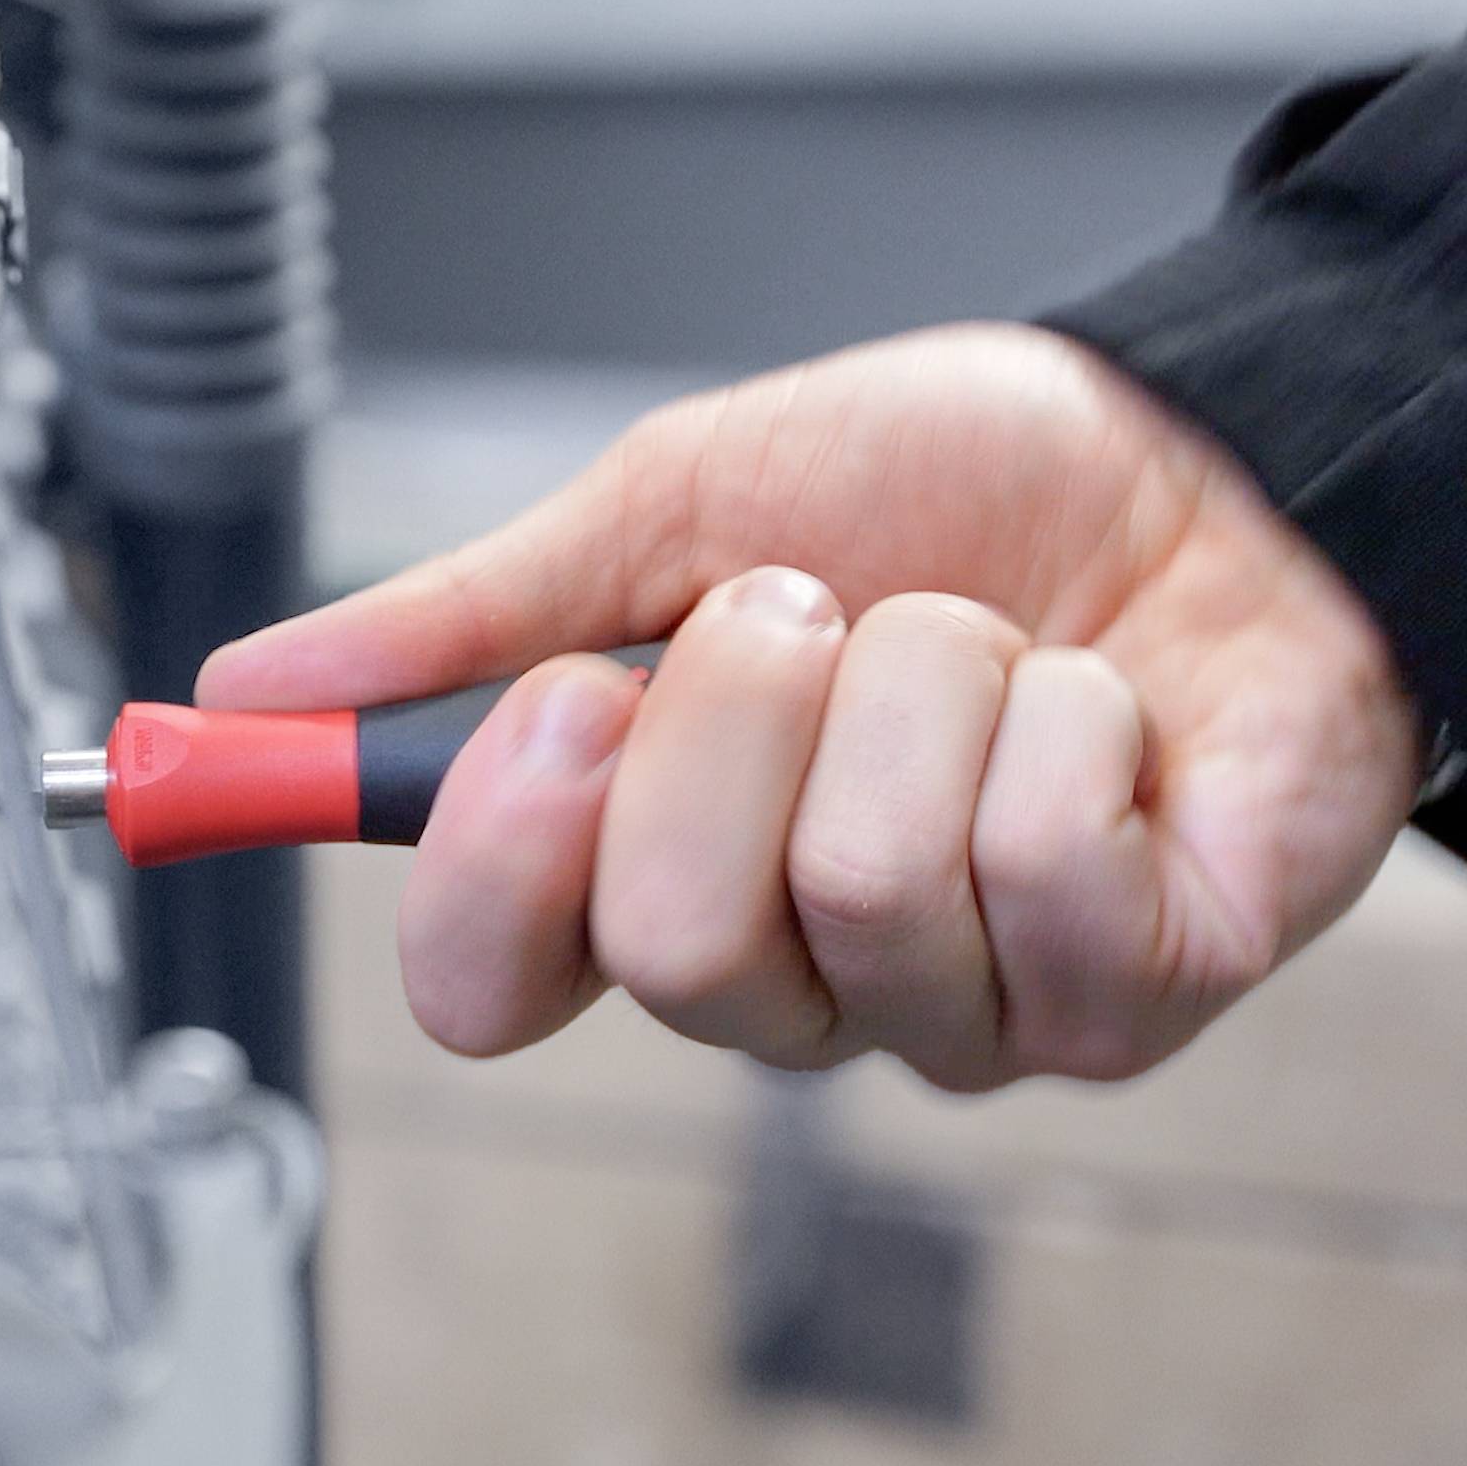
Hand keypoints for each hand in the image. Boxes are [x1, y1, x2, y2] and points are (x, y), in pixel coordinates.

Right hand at [197, 323, 1423, 1089]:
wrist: (1215, 454)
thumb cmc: (961, 488)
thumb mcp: (687, 506)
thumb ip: (480, 615)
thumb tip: (251, 693)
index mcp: (662, 868)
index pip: (493, 984)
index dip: (494, 866)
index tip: (552, 708)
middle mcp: (801, 980)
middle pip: (675, 942)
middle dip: (747, 711)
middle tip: (821, 610)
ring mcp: (964, 1011)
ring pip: (862, 886)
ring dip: (924, 684)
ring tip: (989, 641)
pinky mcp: (1126, 997)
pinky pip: (1035, 870)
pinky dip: (1065, 723)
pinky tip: (1116, 714)